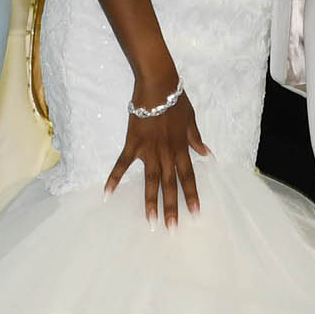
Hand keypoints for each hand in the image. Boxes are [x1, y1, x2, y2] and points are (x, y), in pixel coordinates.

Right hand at [108, 82, 207, 226]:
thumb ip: (196, 139)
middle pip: (170, 184)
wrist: (158, 84)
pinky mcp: (132, 143)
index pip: (188, 177)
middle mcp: (166, 153)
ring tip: (150, 222)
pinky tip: (107, 194)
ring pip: (150, 180)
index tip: (195, 214)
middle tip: (172, 229)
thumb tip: (208, 154)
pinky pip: (122, 164)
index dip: (192, 196)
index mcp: (181, 148)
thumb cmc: (176, 99)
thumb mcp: (192, 119)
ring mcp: (148, 150)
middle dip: (172, 208)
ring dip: (151, 201)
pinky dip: (114, 178)